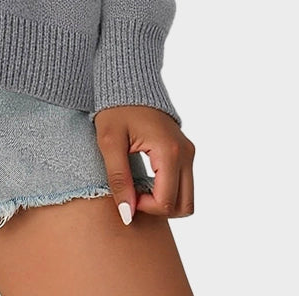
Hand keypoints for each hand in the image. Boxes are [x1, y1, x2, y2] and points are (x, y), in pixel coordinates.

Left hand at [93, 106, 194, 224]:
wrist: (127, 82)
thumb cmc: (115, 109)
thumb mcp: (109, 143)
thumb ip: (119, 179)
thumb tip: (127, 216)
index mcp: (169, 151)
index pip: (166, 202)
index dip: (144, 208)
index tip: (124, 193)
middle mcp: (186, 153)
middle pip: (185, 206)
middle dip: (158, 209)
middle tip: (132, 193)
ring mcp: (189, 152)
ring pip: (187, 198)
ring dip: (164, 201)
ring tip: (137, 186)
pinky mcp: (186, 152)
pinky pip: (184, 184)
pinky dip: (167, 191)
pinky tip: (144, 179)